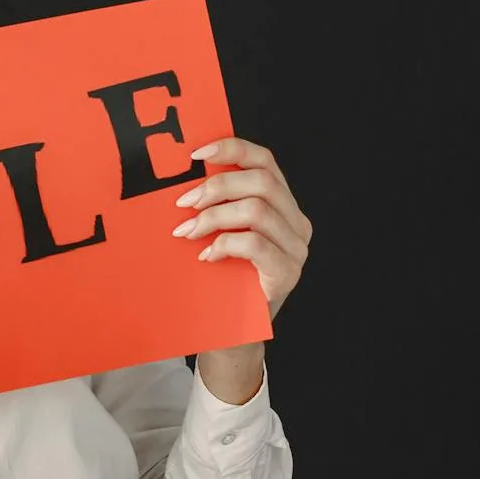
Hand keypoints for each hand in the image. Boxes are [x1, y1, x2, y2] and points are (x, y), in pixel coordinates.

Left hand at [171, 136, 311, 322]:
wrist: (233, 329)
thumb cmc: (223, 276)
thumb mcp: (221, 231)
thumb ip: (218, 203)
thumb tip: (183, 177)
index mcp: (282, 204)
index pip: (265, 161)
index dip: (233, 149)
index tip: (197, 154)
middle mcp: (296, 222)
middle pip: (262, 182)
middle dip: (217, 187)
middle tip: (184, 203)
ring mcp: (296, 249)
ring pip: (257, 210)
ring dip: (214, 217)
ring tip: (189, 231)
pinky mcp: (287, 272)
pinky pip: (255, 244)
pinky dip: (225, 244)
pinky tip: (207, 255)